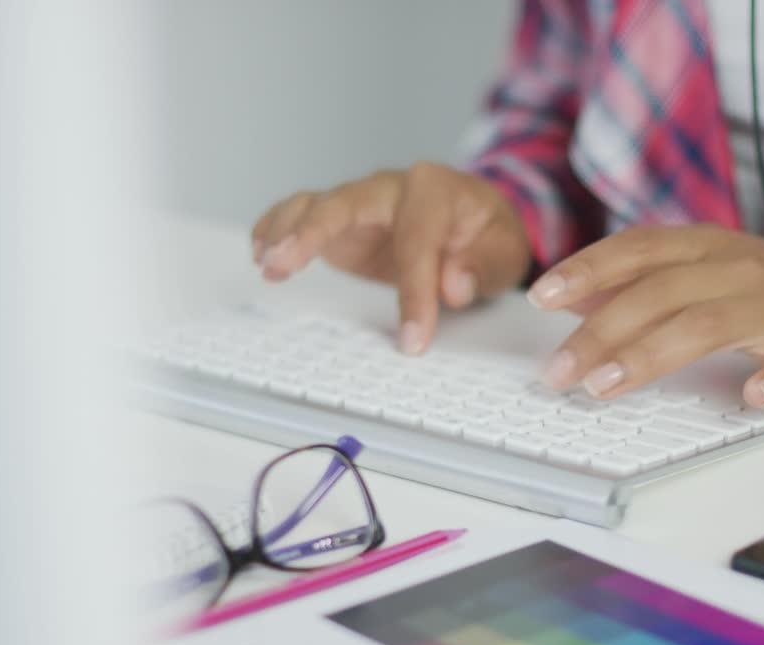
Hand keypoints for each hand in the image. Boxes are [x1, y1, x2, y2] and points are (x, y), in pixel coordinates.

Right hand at [251, 163, 531, 353]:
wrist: (475, 218)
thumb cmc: (486, 233)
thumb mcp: (504, 251)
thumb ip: (481, 265)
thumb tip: (452, 285)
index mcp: (436, 191)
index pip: (418, 243)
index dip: (415, 293)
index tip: (414, 340)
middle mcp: (391, 187)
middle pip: (344, 203)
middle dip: (312, 233)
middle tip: (282, 265)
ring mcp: (361, 201)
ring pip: (315, 204)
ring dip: (286, 231)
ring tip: (265, 264)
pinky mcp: (341, 219)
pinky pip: (302, 212)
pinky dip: (277, 226)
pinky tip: (259, 250)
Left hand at [525, 224, 763, 407]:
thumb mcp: (698, 271)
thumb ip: (636, 282)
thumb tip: (567, 296)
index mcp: (702, 248)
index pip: (635, 250)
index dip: (587, 270)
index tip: (541, 297)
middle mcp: (733, 269)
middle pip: (658, 294)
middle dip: (601, 333)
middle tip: (560, 372)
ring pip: (707, 324)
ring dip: (652, 355)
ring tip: (607, 386)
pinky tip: (749, 395)